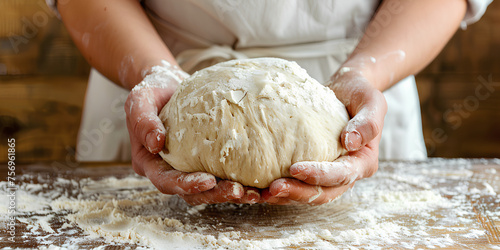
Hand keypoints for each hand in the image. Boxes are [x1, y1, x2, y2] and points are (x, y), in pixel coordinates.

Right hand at [125, 61, 260, 204]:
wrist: (168, 84)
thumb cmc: (151, 91)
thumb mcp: (140, 100)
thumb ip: (143, 121)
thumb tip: (155, 143)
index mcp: (150, 164)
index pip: (167, 182)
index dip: (187, 185)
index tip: (209, 181)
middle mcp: (170, 170)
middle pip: (192, 192)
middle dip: (216, 194)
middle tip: (239, 192)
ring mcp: (189, 166)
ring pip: (210, 189)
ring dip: (231, 193)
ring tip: (254, 193)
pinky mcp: (206, 159)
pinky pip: (222, 174)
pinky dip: (238, 179)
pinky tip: (257, 180)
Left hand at [262, 69, 386, 204]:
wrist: (348, 90)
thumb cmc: (360, 94)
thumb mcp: (371, 101)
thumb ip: (367, 122)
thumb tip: (350, 142)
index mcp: (364, 162)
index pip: (341, 175)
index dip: (318, 175)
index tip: (295, 168)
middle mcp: (348, 174)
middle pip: (323, 193)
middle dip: (297, 193)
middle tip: (272, 188)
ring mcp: (330, 175)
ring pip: (308, 194)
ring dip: (286, 196)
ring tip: (262, 194)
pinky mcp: (315, 170)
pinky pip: (299, 185)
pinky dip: (283, 188)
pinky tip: (262, 188)